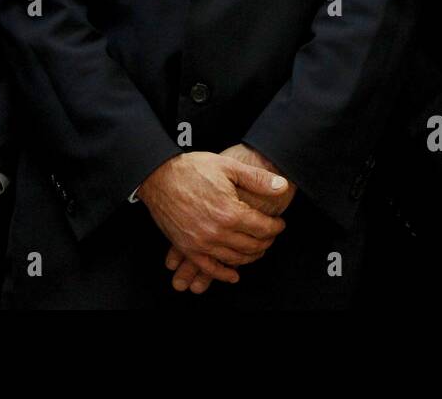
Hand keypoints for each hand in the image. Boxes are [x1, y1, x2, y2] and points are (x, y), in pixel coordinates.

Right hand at [138, 152, 287, 286]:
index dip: (276, 227)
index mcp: (229, 212)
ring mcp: (201, 243)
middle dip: (266, 242)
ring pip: (235, 259)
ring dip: (251, 256)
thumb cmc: (192, 169)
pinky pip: (210, 268)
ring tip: (257, 248)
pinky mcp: (188, 248)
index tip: (279, 223)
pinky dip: (224, 274)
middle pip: (252, 246)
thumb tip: (282, 185)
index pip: (263, 228)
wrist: (158, 176)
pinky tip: (234, 274)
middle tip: (270, 235)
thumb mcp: (228, 166)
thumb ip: (257, 179)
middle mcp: (217, 232)